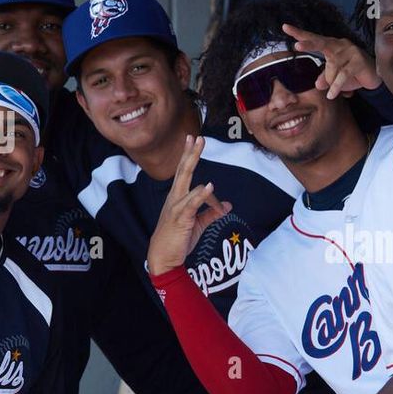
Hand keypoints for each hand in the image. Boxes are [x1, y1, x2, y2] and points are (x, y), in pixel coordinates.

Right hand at [147, 136, 231, 275]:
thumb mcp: (198, 224)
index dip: (189, 156)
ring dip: (193, 161)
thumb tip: (228, 205)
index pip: (184, 172)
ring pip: (186, 179)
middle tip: (196, 136)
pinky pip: (191, 203)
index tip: (194, 141)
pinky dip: (201, 194)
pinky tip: (210, 186)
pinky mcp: (180, 218)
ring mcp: (176, 206)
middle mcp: (175, 198)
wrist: (164, 257)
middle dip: (190, 152)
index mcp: (178, 197)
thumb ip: (211, 213)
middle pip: (183, 170)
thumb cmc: (178, 240)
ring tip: (200, 145)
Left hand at [282, 23, 380, 98]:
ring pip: (332, 66)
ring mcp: (350, 51)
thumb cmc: (352, 74)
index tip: (285, 27)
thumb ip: (325, 78)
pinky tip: (332, 95)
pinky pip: (342, 75)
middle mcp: (340, 44)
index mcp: (332, 45)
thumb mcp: (335, 77)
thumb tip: (317, 85)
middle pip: (321, 43)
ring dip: (330, 80)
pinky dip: (336, 86)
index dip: (300, 34)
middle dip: (308, 44)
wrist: (374, 77)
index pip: (314, 38)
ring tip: (332, 91)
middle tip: (297, 46)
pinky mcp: (358, 61)